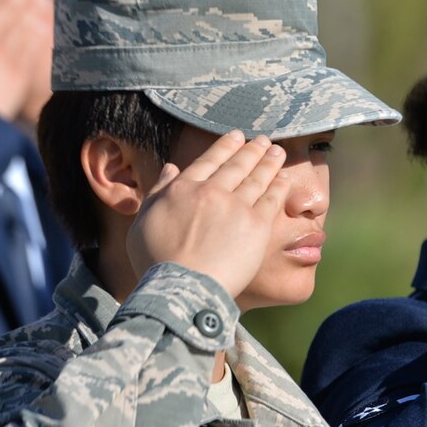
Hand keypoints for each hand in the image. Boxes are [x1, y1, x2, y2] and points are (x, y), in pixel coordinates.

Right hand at [127, 131, 284, 298]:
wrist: (183, 289)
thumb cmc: (156, 264)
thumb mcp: (142, 223)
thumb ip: (157, 193)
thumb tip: (170, 168)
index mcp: (183, 189)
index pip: (209, 160)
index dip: (225, 146)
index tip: (237, 136)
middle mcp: (211, 191)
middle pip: (236, 165)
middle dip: (252, 150)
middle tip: (264, 140)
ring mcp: (236, 207)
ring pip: (256, 178)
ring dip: (269, 162)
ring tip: (278, 152)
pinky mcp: (256, 226)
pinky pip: (271, 200)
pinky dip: (279, 186)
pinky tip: (284, 178)